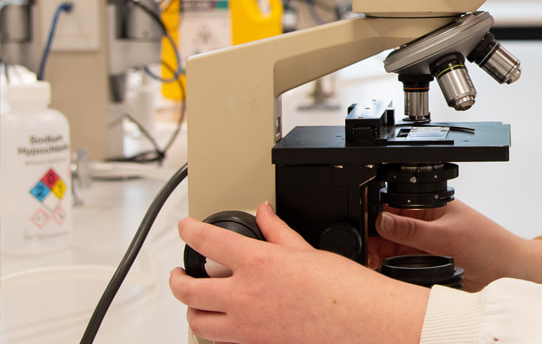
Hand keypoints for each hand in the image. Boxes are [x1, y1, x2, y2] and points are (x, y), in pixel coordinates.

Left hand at [170, 202, 427, 343]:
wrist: (360, 323)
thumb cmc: (342, 290)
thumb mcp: (307, 251)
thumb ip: (278, 232)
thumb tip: (265, 214)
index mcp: (258, 264)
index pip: (208, 241)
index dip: (190, 230)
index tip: (186, 226)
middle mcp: (245, 297)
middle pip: (189, 289)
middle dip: (178, 278)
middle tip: (180, 271)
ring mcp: (246, 327)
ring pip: (197, 321)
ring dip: (190, 308)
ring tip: (195, 299)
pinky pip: (219, 340)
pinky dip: (213, 330)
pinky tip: (222, 321)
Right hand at [369, 200, 541, 291]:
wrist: (508, 273)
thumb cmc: (490, 245)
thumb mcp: (447, 235)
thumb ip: (412, 230)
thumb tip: (382, 220)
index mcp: (432, 208)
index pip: (395, 207)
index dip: (377, 218)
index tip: (365, 230)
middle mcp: (427, 225)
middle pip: (390, 230)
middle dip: (375, 240)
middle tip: (366, 253)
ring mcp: (427, 246)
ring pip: (393, 249)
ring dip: (381, 256)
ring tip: (372, 263)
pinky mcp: (428, 265)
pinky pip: (402, 266)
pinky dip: (391, 269)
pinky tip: (383, 271)